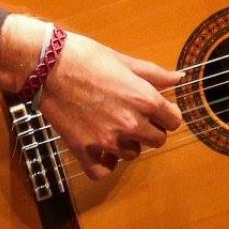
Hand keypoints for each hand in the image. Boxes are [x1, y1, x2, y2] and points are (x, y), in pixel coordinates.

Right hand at [38, 32, 182, 179]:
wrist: (49, 66)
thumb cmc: (88, 58)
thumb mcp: (126, 62)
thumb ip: (156, 75)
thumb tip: (179, 78)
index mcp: (146, 100)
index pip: (174, 121)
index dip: (166, 114)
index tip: (156, 110)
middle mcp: (131, 124)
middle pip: (158, 140)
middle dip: (150, 130)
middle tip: (133, 116)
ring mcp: (108, 141)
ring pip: (132, 154)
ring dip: (126, 144)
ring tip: (111, 125)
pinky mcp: (85, 151)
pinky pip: (104, 170)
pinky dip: (103, 163)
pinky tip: (99, 148)